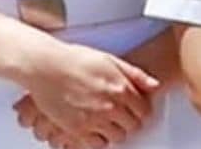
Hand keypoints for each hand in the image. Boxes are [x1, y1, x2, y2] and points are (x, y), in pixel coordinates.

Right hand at [15, 40, 159, 144]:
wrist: (46, 66)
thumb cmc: (75, 59)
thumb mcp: (110, 60)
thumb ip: (135, 74)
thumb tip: (155, 86)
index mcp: (121, 88)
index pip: (144, 111)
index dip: (140, 110)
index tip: (135, 109)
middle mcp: (111, 106)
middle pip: (132, 126)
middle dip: (129, 121)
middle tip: (120, 114)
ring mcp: (94, 119)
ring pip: (117, 137)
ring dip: (114, 130)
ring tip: (105, 120)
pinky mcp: (78, 129)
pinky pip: (97, 144)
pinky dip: (98, 138)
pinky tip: (93, 128)